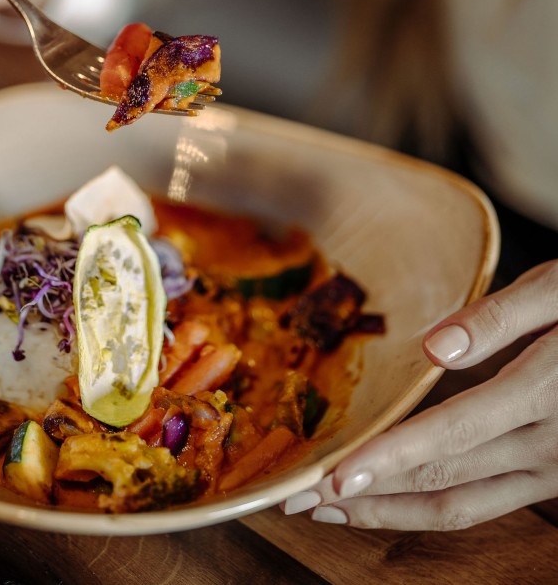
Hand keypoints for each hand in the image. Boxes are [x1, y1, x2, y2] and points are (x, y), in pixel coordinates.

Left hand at [280, 260, 557, 529]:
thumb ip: (499, 318)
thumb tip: (436, 347)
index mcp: (541, 393)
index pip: (450, 437)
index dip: (388, 462)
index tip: (334, 479)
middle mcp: (547, 445)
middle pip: (444, 482)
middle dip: (367, 495)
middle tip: (299, 499)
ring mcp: (552, 469)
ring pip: (461, 506)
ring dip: (390, 513)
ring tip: (328, 511)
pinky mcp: (551, 475)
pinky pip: (482, 503)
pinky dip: (428, 508)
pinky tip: (387, 499)